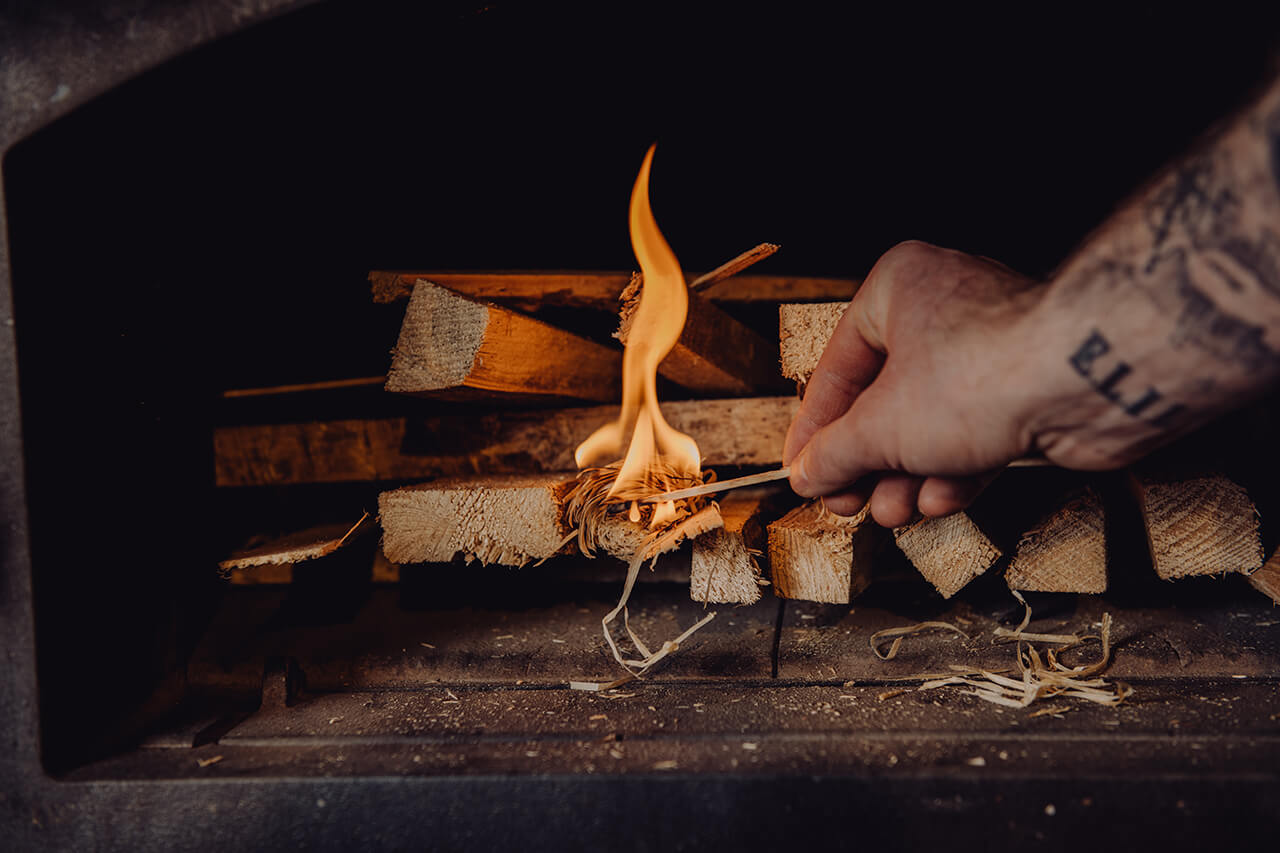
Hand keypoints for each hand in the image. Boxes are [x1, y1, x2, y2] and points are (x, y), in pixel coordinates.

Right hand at [784, 241, 1050, 525]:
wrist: (1088, 381)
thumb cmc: (982, 373)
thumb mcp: (880, 427)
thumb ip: (835, 454)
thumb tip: (808, 474)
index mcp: (897, 289)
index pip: (837, 368)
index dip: (815, 430)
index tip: (804, 471)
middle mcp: (942, 310)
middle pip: (884, 400)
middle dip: (867, 462)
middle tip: (847, 502)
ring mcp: (987, 351)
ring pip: (930, 423)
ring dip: (907, 476)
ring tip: (891, 512)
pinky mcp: (1026, 391)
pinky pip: (975, 434)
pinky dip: (954, 471)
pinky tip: (939, 501)